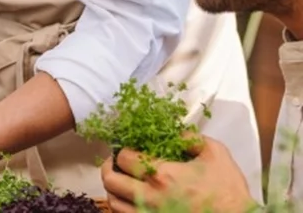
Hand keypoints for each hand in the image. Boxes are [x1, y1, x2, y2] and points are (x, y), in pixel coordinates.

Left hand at [100, 135, 256, 212]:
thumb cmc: (228, 191)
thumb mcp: (216, 154)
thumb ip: (192, 138)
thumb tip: (175, 133)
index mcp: (162, 174)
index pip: (124, 157)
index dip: (122, 150)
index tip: (127, 148)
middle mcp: (150, 196)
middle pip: (110, 180)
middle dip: (109, 167)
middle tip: (115, 162)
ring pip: (113, 202)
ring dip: (112, 189)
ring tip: (120, 181)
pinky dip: (122, 206)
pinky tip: (130, 199)